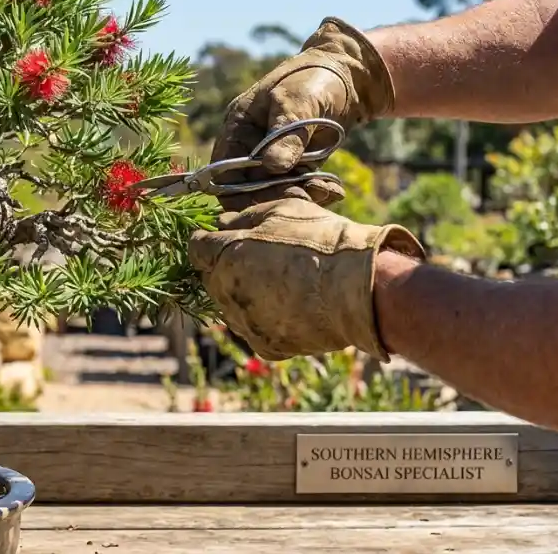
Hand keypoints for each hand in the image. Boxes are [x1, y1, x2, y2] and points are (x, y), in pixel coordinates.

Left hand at [187, 198, 424, 361]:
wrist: (361, 288)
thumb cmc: (321, 242)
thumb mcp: (280, 210)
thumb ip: (242, 217)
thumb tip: (221, 224)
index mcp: (224, 257)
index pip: (196, 248)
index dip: (212, 239)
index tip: (231, 237)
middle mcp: (226, 294)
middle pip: (211, 279)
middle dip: (228, 268)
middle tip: (262, 259)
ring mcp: (245, 324)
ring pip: (231, 307)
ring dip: (246, 295)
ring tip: (282, 283)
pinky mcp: (267, 346)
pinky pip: (255, 330)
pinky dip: (266, 319)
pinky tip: (292, 305)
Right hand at [210, 17, 394, 210]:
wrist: (349, 75)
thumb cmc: (313, 79)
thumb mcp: (298, 101)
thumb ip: (286, 134)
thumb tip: (274, 166)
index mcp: (238, 128)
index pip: (222, 172)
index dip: (236, 193)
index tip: (266, 199)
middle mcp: (250, 148)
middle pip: (248, 190)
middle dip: (273, 198)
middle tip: (304, 198)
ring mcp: (274, 159)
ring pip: (275, 194)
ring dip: (299, 198)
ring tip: (327, 192)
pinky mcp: (298, 167)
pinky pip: (299, 189)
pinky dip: (315, 194)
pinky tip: (334, 192)